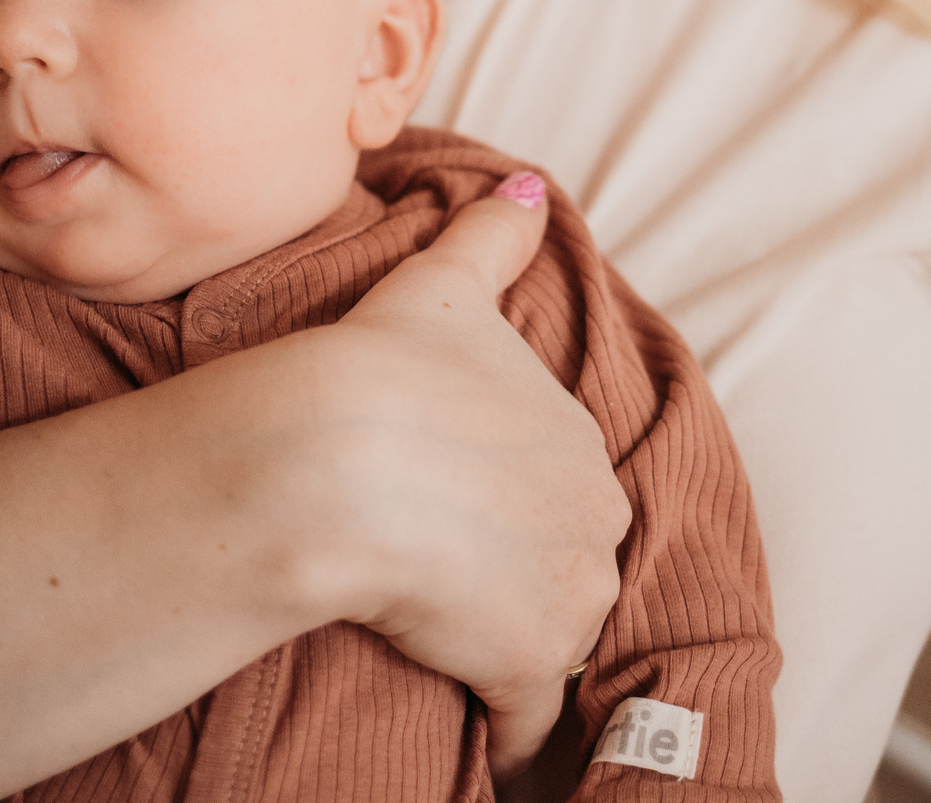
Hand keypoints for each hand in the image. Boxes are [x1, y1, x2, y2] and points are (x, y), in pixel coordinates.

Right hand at [306, 182, 629, 778]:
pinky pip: (533, 724)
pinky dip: (518, 741)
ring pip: (558, 639)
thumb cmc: (381, 367)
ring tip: (463, 659)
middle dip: (530, 578)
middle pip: (571, 562)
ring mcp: (568, 596)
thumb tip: (531, 184)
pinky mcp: (528, 665)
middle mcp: (593, 515)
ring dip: (523, 654)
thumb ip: (493, 235)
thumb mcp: (442, 285)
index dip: (511, 502)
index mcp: (577, 436)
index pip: (560, 484)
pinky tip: (493, 747)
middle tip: (456, 586)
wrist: (338, 459)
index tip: (467, 515)